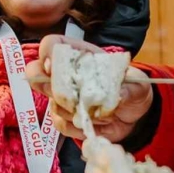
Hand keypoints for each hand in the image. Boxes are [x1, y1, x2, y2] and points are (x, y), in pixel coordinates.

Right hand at [32, 33, 153, 142]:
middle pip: (35, 72)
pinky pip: (61, 124)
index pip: (53, 45)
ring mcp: (63, 97)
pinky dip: (77, 127)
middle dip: (45, 84)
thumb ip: (130, 88)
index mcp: (81, 56)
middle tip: (66, 95)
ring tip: (98, 113)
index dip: (47, 53)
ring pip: (52, 103)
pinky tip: (93, 124)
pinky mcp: (65, 119)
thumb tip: (119, 94)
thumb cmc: (133, 90)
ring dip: (74, 111)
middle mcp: (66, 75)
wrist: (134, 117)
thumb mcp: (138, 85)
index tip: (52, 66)